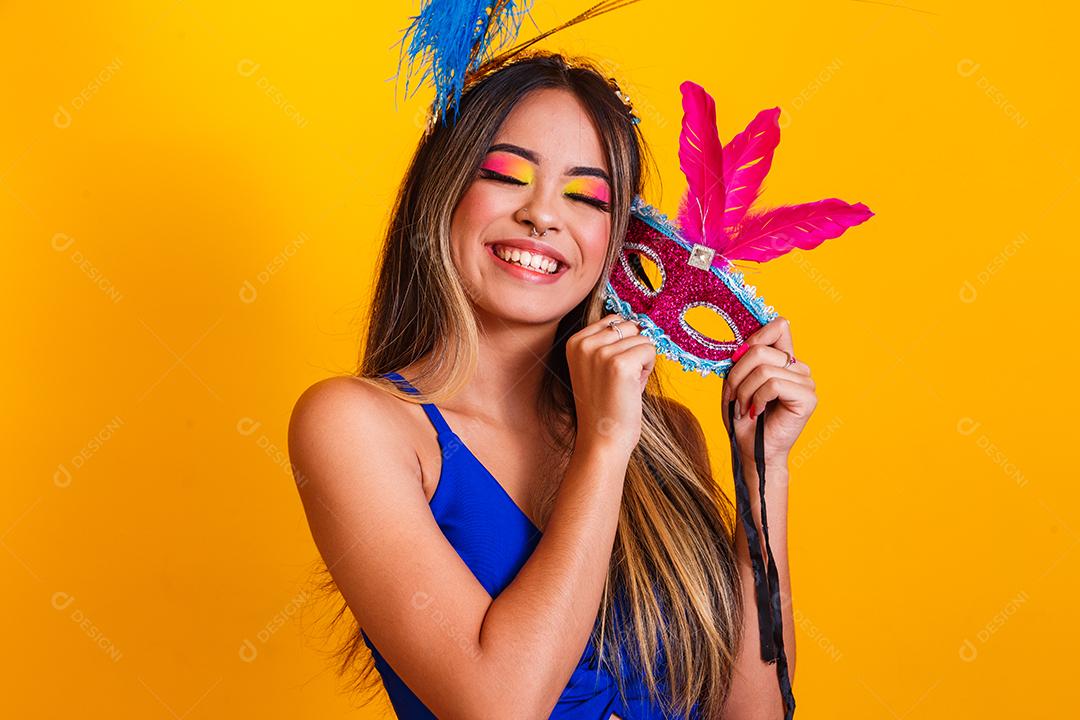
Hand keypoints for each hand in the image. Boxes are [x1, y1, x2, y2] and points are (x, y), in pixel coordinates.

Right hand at [566, 313, 656, 456]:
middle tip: (622, 378)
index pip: (613, 319)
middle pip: (629, 325)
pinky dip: (649, 367)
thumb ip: (611, 341)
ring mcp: (601, 353)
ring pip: (642, 337)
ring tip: (627, 384)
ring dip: (642, 360)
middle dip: (634, 348)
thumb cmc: (606, 405)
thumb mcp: (598, 366)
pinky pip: (650, 349)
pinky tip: (634, 386)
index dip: (622, 342)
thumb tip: (640, 321)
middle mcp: (585, 344)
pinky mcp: (620, 364)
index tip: (613, 369)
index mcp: (575, 342)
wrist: (602, 439)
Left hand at [720, 316, 816, 464]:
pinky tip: (756, 412)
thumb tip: (743, 346)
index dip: (755, 337)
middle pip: (760, 349)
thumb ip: (742, 359)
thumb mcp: (736, 382)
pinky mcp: (807, 397)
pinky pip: (773, 384)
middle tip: (733, 397)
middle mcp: (798, 367)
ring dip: (743, 391)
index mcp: (783, 359)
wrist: (751, 449)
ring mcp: (806, 382)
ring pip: (763, 369)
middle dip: (737, 374)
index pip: (779, 326)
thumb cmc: (743, 417)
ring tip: (743, 407)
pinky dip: (756, 399)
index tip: (736, 360)